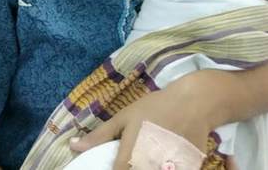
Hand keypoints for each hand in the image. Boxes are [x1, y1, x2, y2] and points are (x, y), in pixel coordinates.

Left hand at [68, 76, 213, 169]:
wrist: (194, 103)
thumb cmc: (155, 107)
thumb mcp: (124, 117)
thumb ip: (100, 136)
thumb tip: (73, 146)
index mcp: (132, 154)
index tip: (115, 165)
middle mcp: (150, 165)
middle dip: (130, 168)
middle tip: (133, 157)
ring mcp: (171, 169)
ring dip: (149, 166)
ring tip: (146, 156)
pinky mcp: (188, 169)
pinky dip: (168, 167)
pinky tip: (164, 160)